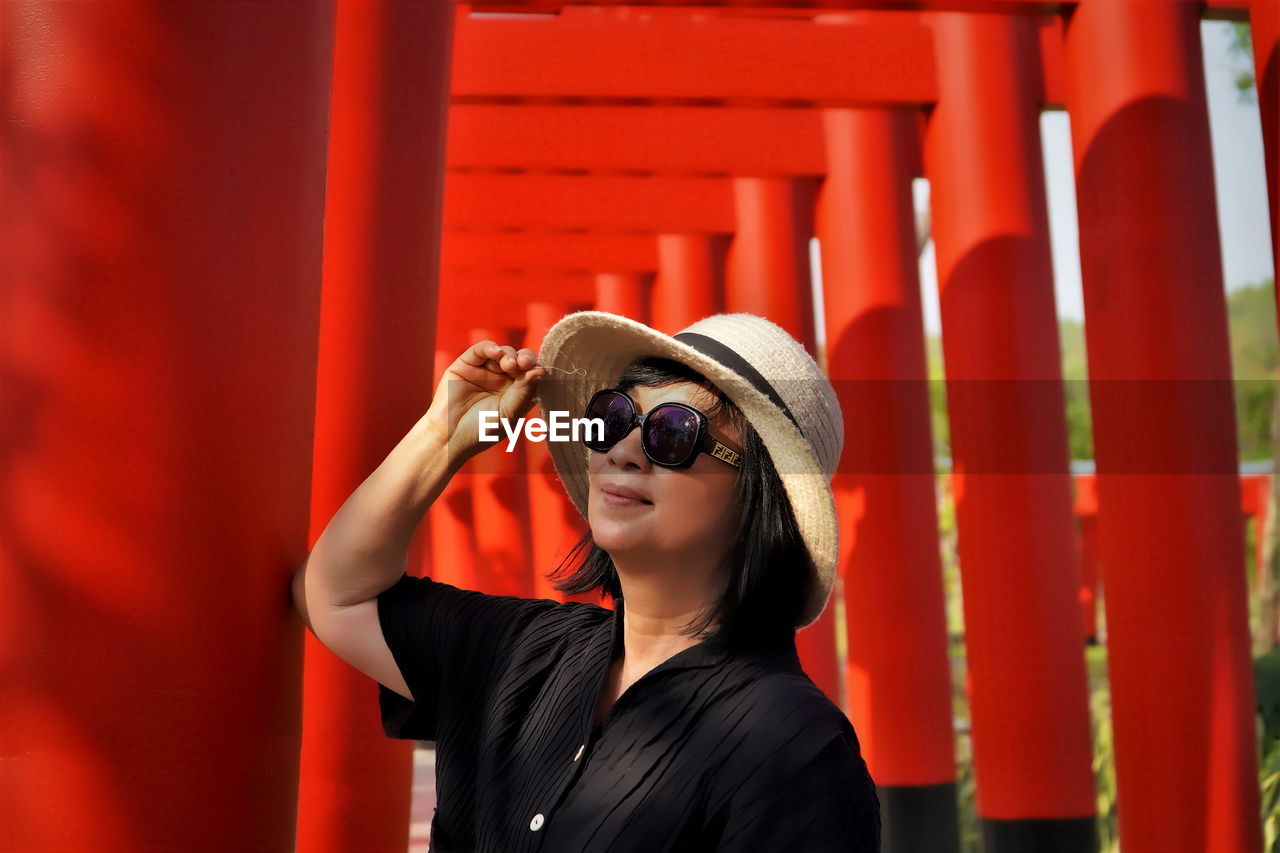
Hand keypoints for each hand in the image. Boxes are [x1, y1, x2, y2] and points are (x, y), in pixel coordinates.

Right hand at [422, 340, 545, 461]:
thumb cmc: (481, 431)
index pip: (532, 374)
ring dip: (510, 354)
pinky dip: (491, 347)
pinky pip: (482, 349)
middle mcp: (503, 380)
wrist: (449, 437)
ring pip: (503, 353)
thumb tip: (541, 371)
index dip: (536, 369)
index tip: (539, 371)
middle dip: (526, 358)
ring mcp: (485, 371)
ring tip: (510, 364)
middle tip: (525, 363)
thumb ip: (523, 392)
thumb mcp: (508, 413)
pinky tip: (497, 352)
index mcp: (517, 393)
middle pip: (520, 360)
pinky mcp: (467, 364)